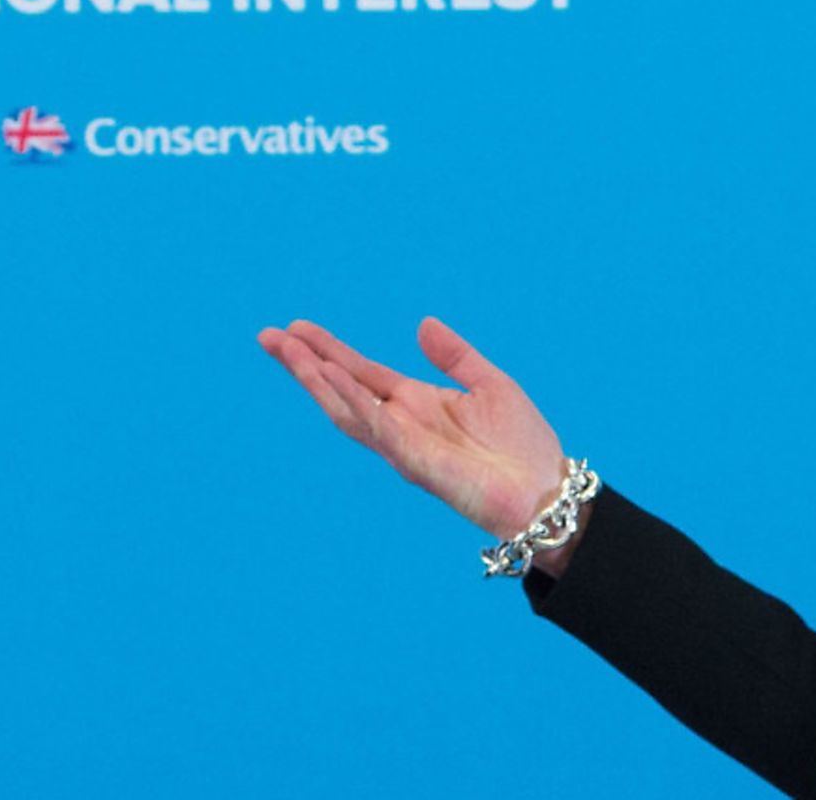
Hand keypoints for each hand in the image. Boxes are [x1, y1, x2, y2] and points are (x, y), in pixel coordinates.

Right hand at [258, 317, 571, 544]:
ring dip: (318, 381)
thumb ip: (455, 356)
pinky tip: (332, 379)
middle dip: (305, 364)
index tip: (295, 327)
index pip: (360, 373)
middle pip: (341, 390)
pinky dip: (354, 403)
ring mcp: (405, 446)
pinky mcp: (417, 463)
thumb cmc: (522, 446)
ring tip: (290, 352)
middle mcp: (402, 425)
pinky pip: (379, 430)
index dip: (327, 351)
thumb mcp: (490, 383)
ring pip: (348, 410)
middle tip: (269, 336)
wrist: (547, 493)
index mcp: (416, 404)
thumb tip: (423, 323)